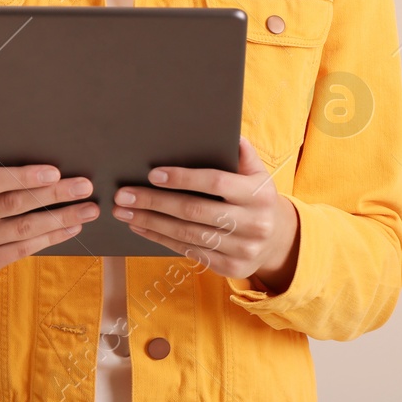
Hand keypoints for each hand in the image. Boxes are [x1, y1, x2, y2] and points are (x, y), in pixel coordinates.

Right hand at [0, 141, 97, 278]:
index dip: (23, 177)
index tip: (55, 172)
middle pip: (12, 206)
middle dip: (53, 195)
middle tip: (84, 187)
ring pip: (23, 230)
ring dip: (61, 219)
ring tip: (89, 209)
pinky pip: (23, 250)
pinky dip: (51, 237)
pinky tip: (72, 226)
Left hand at [113, 136, 299, 289]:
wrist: (278, 239)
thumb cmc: (255, 196)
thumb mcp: (257, 173)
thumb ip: (241, 153)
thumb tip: (225, 132)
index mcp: (259, 194)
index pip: (216, 183)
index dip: (183, 178)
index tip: (152, 174)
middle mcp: (253, 224)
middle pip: (194, 211)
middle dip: (155, 202)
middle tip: (124, 195)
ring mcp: (242, 250)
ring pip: (188, 235)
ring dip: (151, 222)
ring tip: (124, 211)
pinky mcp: (231, 269)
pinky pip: (189, 252)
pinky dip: (161, 239)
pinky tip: (141, 227)